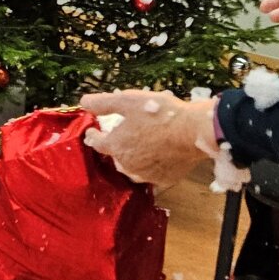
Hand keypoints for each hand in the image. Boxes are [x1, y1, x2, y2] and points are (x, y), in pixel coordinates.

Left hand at [80, 89, 217, 191]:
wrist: (194, 131)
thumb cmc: (159, 113)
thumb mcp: (128, 100)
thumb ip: (103, 103)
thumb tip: (84, 102)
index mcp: (116, 146)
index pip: (97, 143)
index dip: (94, 135)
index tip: (93, 131)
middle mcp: (128, 165)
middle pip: (115, 156)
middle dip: (116, 146)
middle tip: (123, 134)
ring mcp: (147, 175)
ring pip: (132, 168)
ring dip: (132, 158)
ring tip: (139, 146)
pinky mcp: (164, 179)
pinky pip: (152, 173)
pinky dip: (150, 165)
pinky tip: (157, 155)